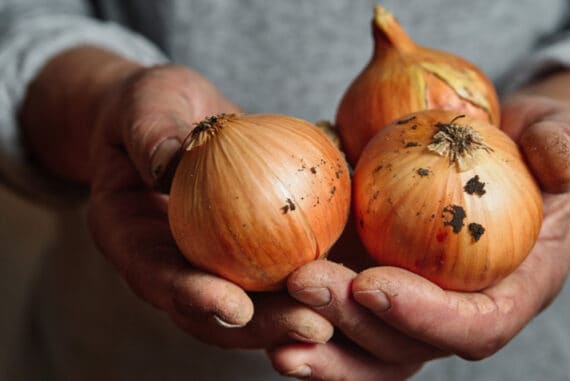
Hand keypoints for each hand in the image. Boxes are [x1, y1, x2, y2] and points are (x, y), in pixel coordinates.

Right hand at [86, 63, 332, 348]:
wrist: (177, 117)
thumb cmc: (152, 107)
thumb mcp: (144, 105)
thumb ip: (150, 133)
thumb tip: (167, 160)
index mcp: (136, 242)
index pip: (161, 280)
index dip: (194, 299)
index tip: (234, 306)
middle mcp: (179, 265)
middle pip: (218, 312)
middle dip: (264, 327)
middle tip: (310, 326)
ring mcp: (220, 262)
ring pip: (259, 303)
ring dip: (298, 313)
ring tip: (342, 314)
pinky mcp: (257, 249)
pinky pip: (288, 266)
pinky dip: (320, 276)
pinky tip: (359, 277)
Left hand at [268, 95, 569, 379]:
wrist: (504, 153)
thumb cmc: (537, 149)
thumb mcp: (564, 136)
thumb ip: (566, 147)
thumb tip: (557, 155)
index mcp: (513, 291)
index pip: (476, 325)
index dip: (427, 317)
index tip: (375, 286)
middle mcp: (460, 312)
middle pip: (409, 346)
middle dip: (355, 324)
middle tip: (304, 283)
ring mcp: (416, 305)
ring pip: (370, 351)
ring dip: (322, 347)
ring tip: (274, 334)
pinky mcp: (380, 288)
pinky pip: (345, 321)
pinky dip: (309, 325)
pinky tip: (265, 316)